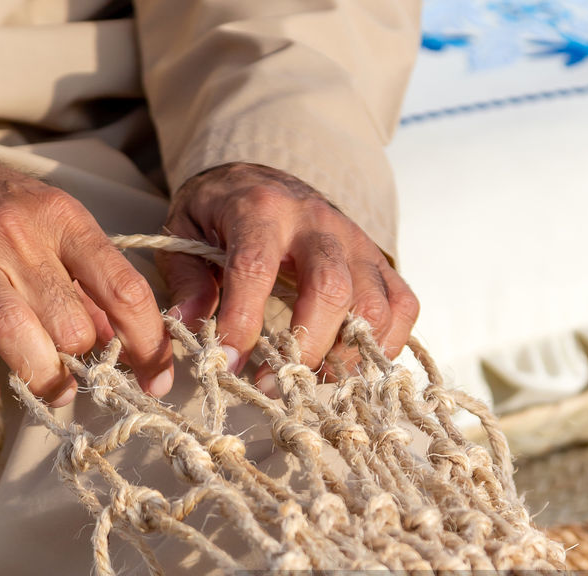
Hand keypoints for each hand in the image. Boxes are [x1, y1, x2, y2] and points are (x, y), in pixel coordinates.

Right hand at [0, 124, 171, 405]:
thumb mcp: (48, 223)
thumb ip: (87, 281)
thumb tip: (123, 341)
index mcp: (60, 218)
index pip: (124, 289)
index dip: (149, 345)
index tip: (156, 379)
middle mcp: (14, 236)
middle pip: (71, 323)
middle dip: (86, 364)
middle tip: (84, 375)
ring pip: (14, 333)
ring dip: (42, 378)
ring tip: (53, 391)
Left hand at [158, 162, 418, 373]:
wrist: (266, 180)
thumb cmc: (222, 215)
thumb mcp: (185, 232)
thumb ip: (187, 279)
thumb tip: (187, 329)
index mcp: (261, 209)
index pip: (256, 267)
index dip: (243, 322)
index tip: (227, 364)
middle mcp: (318, 223)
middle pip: (332, 288)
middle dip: (306, 347)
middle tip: (275, 383)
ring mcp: (357, 243)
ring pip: (374, 306)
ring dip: (346, 356)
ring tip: (309, 378)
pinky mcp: (380, 263)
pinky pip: (403, 307)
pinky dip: (384, 346)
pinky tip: (347, 364)